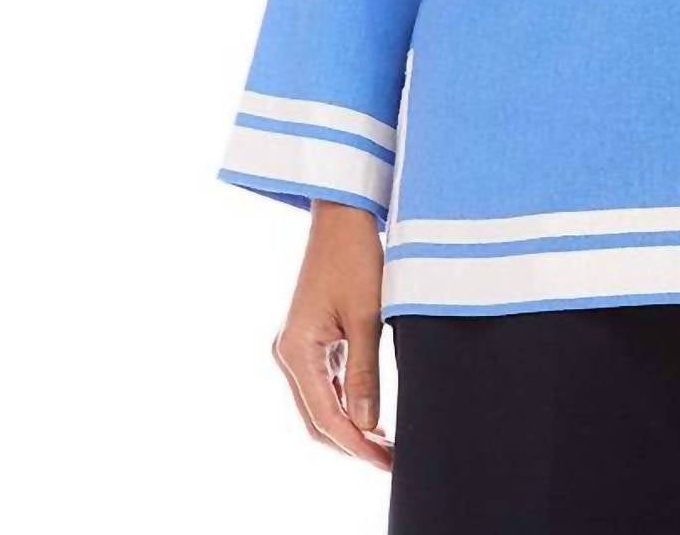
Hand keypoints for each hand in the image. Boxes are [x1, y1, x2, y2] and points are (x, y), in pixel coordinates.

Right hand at [271, 200, 392, 468]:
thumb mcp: (368, 316)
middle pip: (316, 418)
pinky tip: (371, 414)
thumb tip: (367, 424)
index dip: (356, 445)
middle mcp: (288, 353)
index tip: (387, 462)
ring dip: (349, 426)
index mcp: (296, 350)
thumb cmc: (356, 257)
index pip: (326, 417)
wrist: (343, 216)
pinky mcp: (309, 338)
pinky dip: (345, 404)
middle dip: (352, 443)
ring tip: (387, 444)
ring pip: (319, 404)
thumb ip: (366, 372)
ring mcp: (296, 346)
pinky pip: (323, 384)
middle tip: (391, 460)